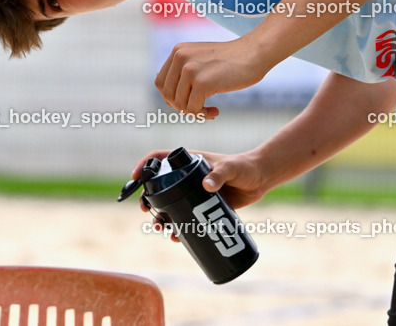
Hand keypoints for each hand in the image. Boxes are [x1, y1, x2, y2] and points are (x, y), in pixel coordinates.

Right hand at [131, 149, 269, 241]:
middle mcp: (188, 177)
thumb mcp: (231, 169)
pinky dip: (179, 228)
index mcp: (190, 163)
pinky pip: (186, 218)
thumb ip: (220, 175)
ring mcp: (195, 193)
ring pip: (171, 205)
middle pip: (161, 187)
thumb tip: (207, 186)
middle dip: (150, 199)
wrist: (261, 179)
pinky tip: (178, 237)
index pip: (160, 158)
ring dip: (162, 217)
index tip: (134, 177)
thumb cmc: (245, 167)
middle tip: (147, 212)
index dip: (144, 165)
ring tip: (162, 229)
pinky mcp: (204, 207)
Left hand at [154, 39, 271, 115]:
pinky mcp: (202, 83)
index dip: (172, 97)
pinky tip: (215, 112)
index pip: (161, 82)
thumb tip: (167, 94)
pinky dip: (203, 115)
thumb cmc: (232, 60)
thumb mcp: (201, 58)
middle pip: (167, 95)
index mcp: (178, 51)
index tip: (189, 102)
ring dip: (194, 113)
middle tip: (199, 109)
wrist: (254, 53)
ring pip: (179, 104)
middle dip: (182, 107)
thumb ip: (184, 70)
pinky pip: (193, 110)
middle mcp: (180, 57)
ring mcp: (190, 69)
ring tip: (209, 111)